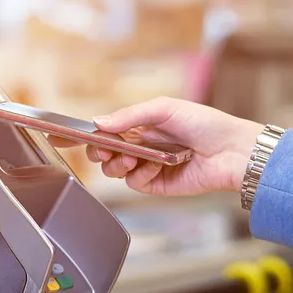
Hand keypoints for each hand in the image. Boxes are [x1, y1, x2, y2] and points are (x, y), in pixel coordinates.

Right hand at [84, 98, 262, 196]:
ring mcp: (147, 166)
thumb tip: (98, 122)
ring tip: (135, 157)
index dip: (83, 134)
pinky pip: (134, 184)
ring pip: (114, 170)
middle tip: (107, 149)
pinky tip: (153, 167)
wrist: (232, 151)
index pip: (104, 129)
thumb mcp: (165, 108)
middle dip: (99, 151)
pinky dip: (139, 175)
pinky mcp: (156, 184)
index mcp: (140, 124)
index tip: (60, 135)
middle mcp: (140, 145)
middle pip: (103, 152)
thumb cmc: (206, 123)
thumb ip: (130, 115)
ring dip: (119, 163)